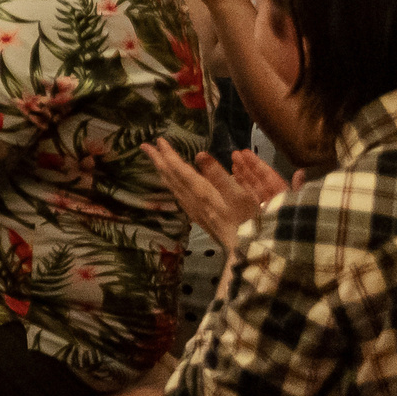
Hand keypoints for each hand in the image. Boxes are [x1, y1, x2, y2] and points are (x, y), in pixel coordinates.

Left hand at [143, 139, 290, 252]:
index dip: (169, 155)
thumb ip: (219, 175)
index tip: (157, 140)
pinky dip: (175, 188)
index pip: (180, 171)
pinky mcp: (202, 221)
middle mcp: (195, 203)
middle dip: (159, 161)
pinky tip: (177, 188)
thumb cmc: (251, 224)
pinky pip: (182, 199)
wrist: (251, 255)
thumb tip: (199, 154)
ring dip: (165, 174)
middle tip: (145, 147)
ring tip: (158, 163)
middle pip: (172, 179)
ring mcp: (197, 213)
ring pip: (175, 189)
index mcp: (203, 194)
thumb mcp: (240, 196)